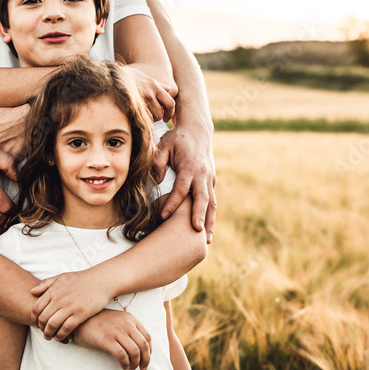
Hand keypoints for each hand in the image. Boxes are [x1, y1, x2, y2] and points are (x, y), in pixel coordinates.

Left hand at [30, 270, 112, 340]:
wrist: (101, 280)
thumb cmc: (81, 279)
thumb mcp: (61, 277)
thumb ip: (46, 283)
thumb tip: (32, 292)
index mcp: (53, 291)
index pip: (36, 308)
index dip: (33, 319)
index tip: (36, 323)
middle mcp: (59, 299)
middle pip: (43, 319)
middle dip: (40, 328)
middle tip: (43, 331)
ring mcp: (70, 307)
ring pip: (52, 325)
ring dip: (48, 334)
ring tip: (49, 336)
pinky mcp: (80, 314)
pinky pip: (66, 328)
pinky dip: (60, 335)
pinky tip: (60, 337)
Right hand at [72, 309, 150, 369]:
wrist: (81, 320)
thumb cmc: (100, 322)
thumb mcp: (119, 320)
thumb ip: (130, 328)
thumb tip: (141, 348)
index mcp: (131, 319)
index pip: (147, 337)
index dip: (150, 351)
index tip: (147, 359)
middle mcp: (126, 324)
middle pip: (143, 346)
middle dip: (145, 360)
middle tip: (143, 368)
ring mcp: (117, 332)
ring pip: (135, 352)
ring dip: (135, 364)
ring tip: (131, 369)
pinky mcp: (107, 340)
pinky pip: (122, 355)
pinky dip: (125, 363)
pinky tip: (123, 366)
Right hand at [122, 66, 175, 122]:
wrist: (112, 75)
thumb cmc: (128, 76)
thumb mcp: (145, 77)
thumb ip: (158, 85)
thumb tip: (168, 89)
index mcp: (155, 86)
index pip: (170, 103)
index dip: (170, 113)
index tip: (166, 118)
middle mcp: (150, 94)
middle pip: (160, 113)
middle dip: (157, 118)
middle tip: (152, 117)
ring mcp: (141, 100)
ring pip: (151, 118)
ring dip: (149, 120)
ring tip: (143, 117)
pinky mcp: (132, 105)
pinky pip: (141, 119)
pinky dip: (141, 121)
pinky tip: (136, 117)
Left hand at [152, 125, 216, 242]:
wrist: (198, 129)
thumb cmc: (178, 138)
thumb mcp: (164, 145)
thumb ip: (158, 162)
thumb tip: (156, 180)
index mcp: (190, 166)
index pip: (181, 189)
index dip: (172, 203)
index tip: (163, 217)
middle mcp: (203, 175)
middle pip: (203, 199)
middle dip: (200, 216)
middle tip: (196, 231)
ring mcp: (210, 179)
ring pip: (212, 203)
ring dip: (210, 222)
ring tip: (206, 240)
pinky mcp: (211, 181)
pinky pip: (212, 201)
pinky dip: (210, 215)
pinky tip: (206, 229)